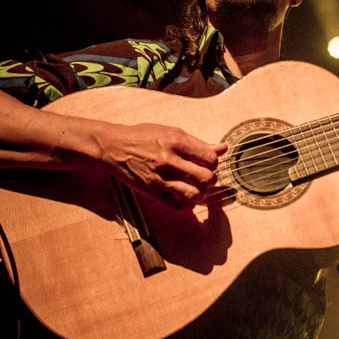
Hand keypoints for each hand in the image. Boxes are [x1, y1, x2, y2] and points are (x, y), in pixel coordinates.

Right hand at [97, 122, 226, 207]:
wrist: (114, 146)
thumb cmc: (143, 137)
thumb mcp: (171, 132)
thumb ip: (198, 143)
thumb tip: (223, 148)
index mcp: (176, 141)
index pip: (210, 159)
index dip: (213, 163)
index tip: (207, 163)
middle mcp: (169, 160)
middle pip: (205, 178)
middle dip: (210, 179)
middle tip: (205, 177)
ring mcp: (160, 177)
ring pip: (194, 194)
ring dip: (201, 194)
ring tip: (197, 188)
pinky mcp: (152, 191)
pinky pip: (178, 206)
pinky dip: (187, 204)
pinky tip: (186, 197)